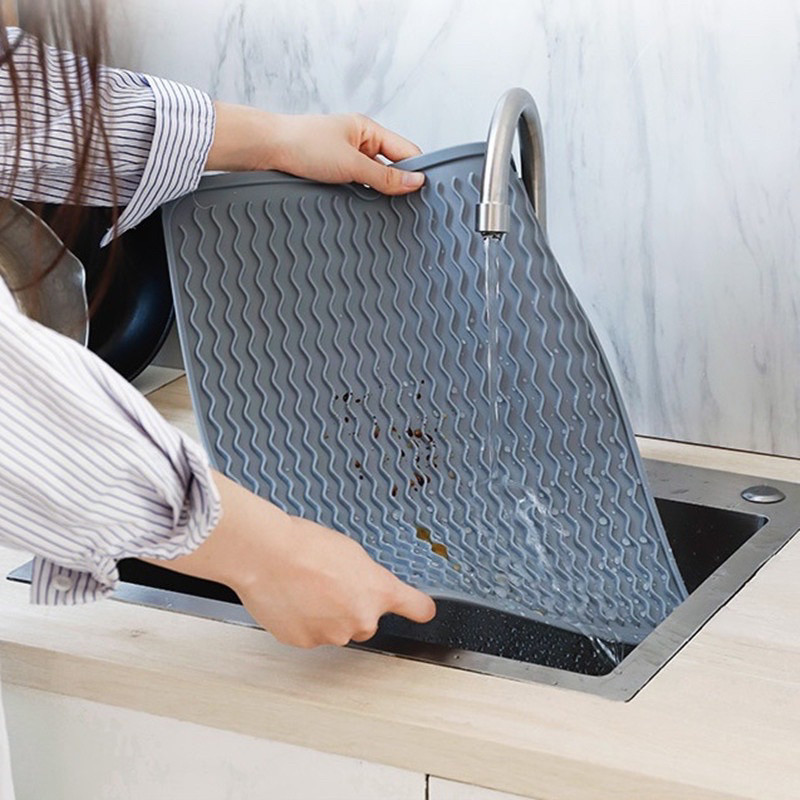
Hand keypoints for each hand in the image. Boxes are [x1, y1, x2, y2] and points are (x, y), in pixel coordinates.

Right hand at [144, 470, 435, 647]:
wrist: (268, 556)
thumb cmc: (305, 545)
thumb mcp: (351, 552)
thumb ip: (365, 577)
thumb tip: (361, 586)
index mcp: (378, 591)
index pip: (416, 607)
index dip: (419, 608)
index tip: (423, 610)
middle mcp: (361, 619)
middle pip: (364, 619)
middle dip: (350, 606)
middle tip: (327, 582)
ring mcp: (333, 634)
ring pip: (334, 628)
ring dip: (324, 614)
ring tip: (303, 587)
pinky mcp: (305, 642)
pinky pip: (309, 634)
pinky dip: (302, 621)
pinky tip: (291, 599)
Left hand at [206, 102, 425, 195]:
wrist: (264, 149)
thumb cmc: (302, 145)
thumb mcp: (351, 164)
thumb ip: (385, 177)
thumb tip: (416, 183)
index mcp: (368, 131)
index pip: (407, 152)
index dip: (417, 173)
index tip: (426, 196)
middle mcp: (358, 143)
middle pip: (391, 169)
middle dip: (397, 188)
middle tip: (407, 211)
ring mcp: (345, 159)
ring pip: (372, 181)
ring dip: (376, 195)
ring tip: (383, 213)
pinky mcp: (331, 174)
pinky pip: (355, 188)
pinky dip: (360, 198)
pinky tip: (362, 211)